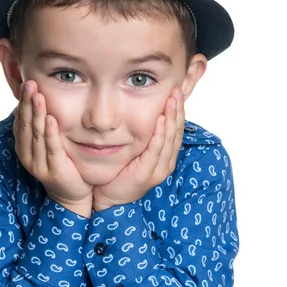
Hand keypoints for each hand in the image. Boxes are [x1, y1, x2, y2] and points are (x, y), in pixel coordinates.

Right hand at [14, 80, 92, 216]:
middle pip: (26, 124)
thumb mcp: (45, 142)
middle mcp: (27, 155)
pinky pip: (52, 148)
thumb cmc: (59, 162)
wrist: (71, 193)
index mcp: (23, 146)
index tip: (27, 83)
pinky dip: (50, 133)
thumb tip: (34, 100)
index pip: (20, 120)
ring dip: (37, 114)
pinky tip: (51, 118)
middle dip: (28, 103)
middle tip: (30, 83)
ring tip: (38, 95)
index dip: (23, 102)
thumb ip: (40, 125)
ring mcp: (39, 164)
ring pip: (36, 135)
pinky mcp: (54, 170)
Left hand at [92, 87, 184, 211]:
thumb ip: (142, 134)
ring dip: (172, 117)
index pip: (176, 129)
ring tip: (172, 99)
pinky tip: (161, 120)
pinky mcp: (148, 173)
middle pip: (177, 131)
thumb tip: (144, 112)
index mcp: (165, 155)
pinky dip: (160, 134)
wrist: (109, 197)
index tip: (177, 91)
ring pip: (170, 139)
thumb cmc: (120, 171)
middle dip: (178, 109)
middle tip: (177, 89)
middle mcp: (166, 161)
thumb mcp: (135, 149)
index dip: (178, 110)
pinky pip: (156, 150)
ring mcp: (159, 169)